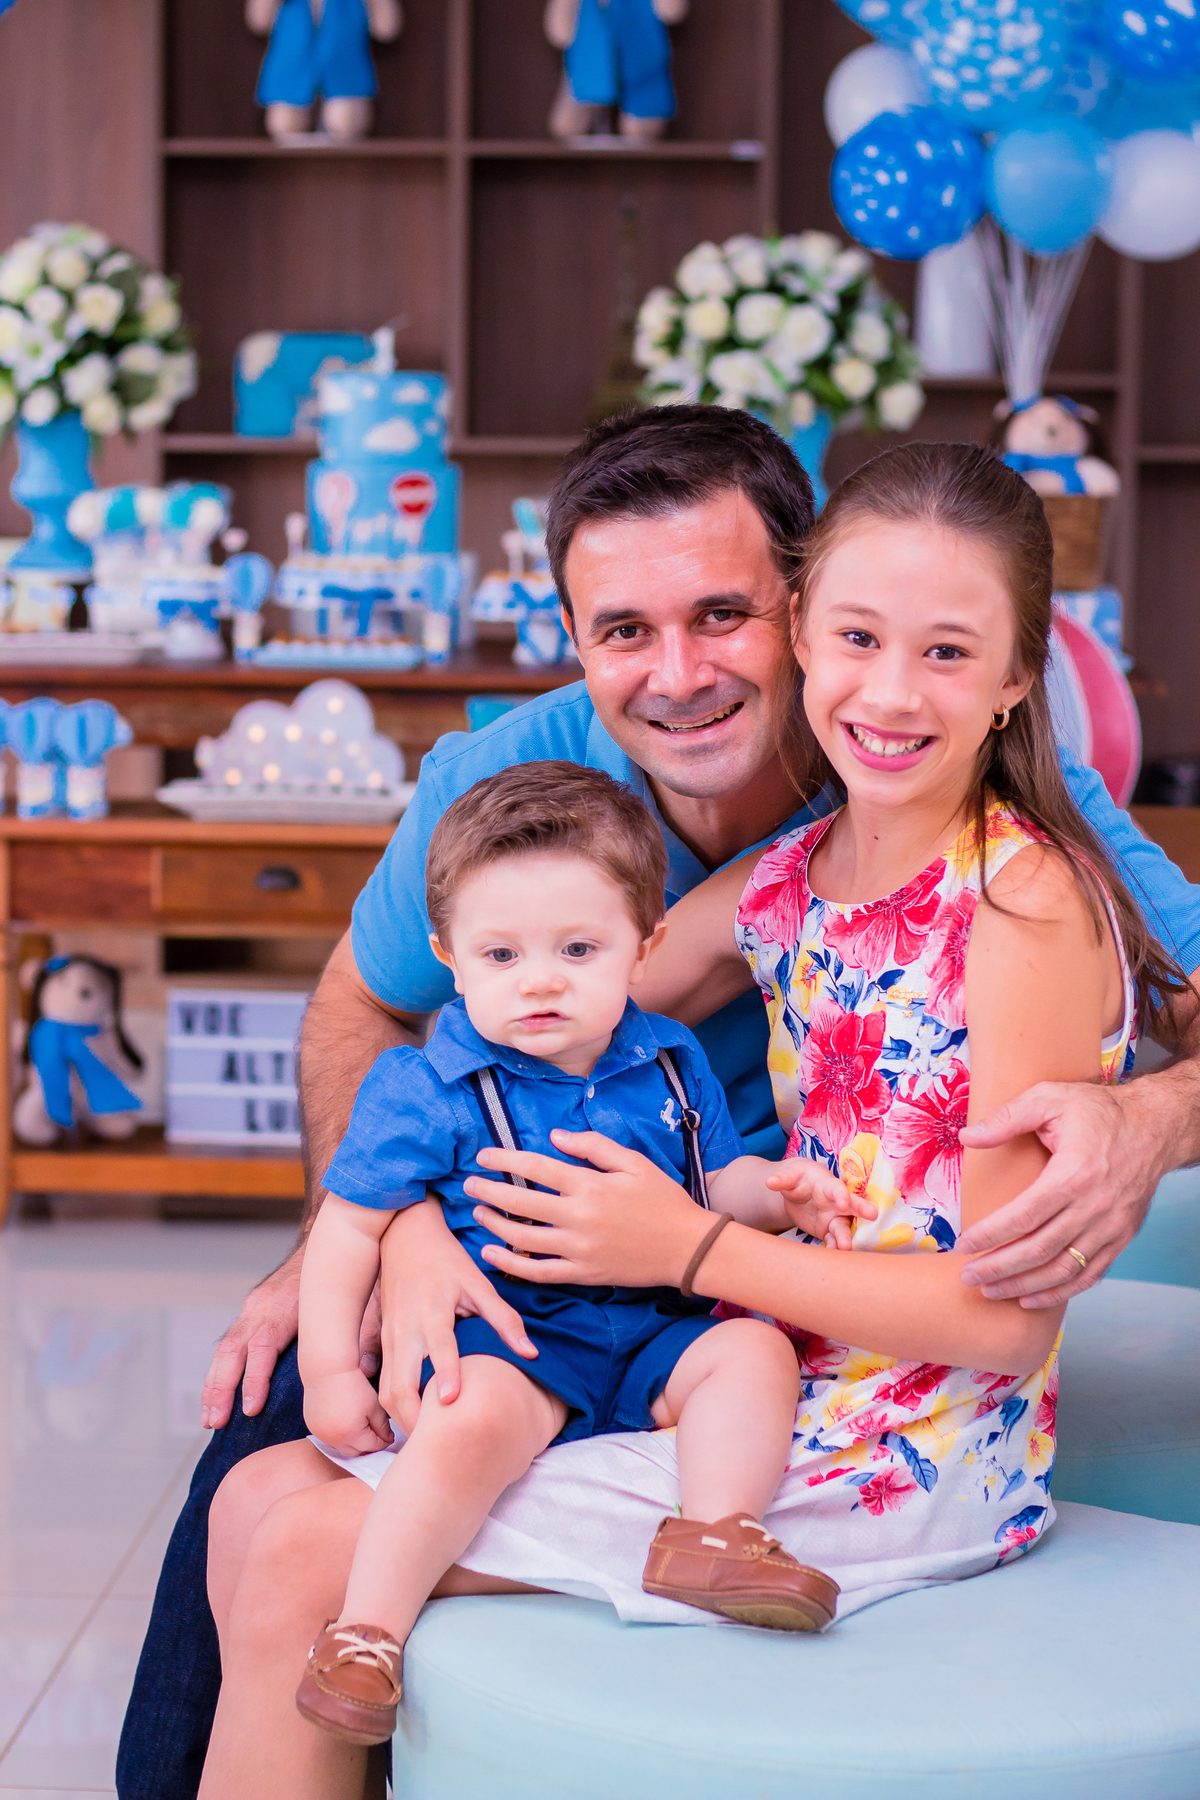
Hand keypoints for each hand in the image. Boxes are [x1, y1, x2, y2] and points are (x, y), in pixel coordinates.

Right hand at [199, 1238, 380, 1428]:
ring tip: (209, 1421)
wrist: (329, 1240)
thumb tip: (369, 1371)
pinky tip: (215, 1401)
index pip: (264, 1343)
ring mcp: (253, 1309)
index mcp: (287, 1303)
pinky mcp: (252, 1314)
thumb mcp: (363, 1296)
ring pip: (225, 1348)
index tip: (251, 1408)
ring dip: (213, 1386)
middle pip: (233, 1347)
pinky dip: (218, 1374)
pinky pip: (228, 1345)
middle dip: (221, 1388)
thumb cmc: (346, 1272)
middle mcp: (263, 1306)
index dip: (255, 1377)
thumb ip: (366, 1331)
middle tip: (216, 1422)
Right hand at [303, 1369, 393, 1457]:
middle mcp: (333, 1438)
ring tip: (363, 1430)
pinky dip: (339, 1435)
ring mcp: (320, 1434)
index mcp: (351, 1433)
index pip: (372, 1447)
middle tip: (377, 1436)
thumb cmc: (354, 1384)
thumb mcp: (374, 1406)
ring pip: (341, 1447)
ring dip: (353, 1443)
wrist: (327, 1369)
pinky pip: (329, 1438)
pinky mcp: (312, 1427)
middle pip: (356, 1452)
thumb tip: (388, 1440)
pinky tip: (346, 1423)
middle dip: (368, 1446)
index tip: (390, 1437)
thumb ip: (383, 1427)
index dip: (384, 1443)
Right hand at [378, 1199, 536, 1435]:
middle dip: (416, 1419)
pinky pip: (383, 1385)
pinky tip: (414, 1421)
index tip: (452, 1402)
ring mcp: (390, 1340)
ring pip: (386, 1392)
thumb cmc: (446, 1262)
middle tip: (442, 1444)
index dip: (446, 1374)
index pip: (439, 1347)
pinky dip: (394, 1408)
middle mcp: (406, 1331)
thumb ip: (504, 1319)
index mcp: (432, 1312)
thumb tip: (531, 1353)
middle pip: (400, 1385)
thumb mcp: (479, 1283)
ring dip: (403, 1419)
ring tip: (430, 1440)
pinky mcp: (382, 1344)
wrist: (405, 1238)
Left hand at [465, 1130, 712, 1288]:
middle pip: (521, 1203)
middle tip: (469, 1184)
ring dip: (495, 1225)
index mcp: (591, 1186)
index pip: (537, 1169)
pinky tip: (492, 1253)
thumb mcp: (634, 1162)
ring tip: (479, 1213)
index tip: (483, 1155)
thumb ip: (593, 1146)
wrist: (687, 1248)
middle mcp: (580, 1218)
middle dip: (490, 1192)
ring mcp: (579, 1249)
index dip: (506, 1160)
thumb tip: (554, 1136)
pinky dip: (511, 1265)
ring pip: (523, 1239)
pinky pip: (539, 1271)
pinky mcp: (582, 1273)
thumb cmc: (663, 1199)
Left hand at [766, 1158, 877, 1248]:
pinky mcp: (827, 1231)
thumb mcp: (790, 1175)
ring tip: (846, 1248)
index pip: (837, 1189)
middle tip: (873, 1215)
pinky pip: (832, 1241)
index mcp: (828, 1185)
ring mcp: (834, 1218)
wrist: (798, 1190)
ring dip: (845, 1237)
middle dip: (862, 1211)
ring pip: (843, 1228)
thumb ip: (782, 1179)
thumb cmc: (798, 1178)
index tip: (843, 1203)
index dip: (842, 1195)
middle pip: (852, 1207)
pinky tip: (833, 1258)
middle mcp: (836, 1202)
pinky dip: (833, 1249)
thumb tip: (769, 1182)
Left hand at [957, 1079, 1165, 1306]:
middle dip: (999, 1267)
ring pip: (1063, 1269)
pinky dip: (1060, 1291)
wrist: (1154, 1127)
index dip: (992, 1234)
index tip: (963, 1245)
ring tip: (991, 1291)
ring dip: (1024, 1285)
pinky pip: (1090, 1274)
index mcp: (1073, 1174)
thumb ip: (1007, 1117)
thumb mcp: (1050, 1098)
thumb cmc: (1098, 1112)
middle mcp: (1095, 1207)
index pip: (1025, 1215)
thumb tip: (967, 1137)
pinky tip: (1030, 1297)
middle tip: (968, 1276)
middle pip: (1040, 1249)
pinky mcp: (1122, 1237)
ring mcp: (1111, 1226)